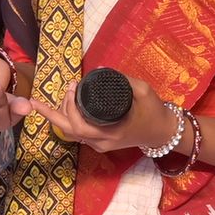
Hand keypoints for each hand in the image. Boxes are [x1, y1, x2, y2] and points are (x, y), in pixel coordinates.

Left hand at [10, 72, 180, 154]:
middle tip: (51, 94)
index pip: (79, 126)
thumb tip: (100, 69)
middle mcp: (101, 142)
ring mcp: (99, 145)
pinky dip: (69, 119)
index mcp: (110, 132)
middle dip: (53, 114)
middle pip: (68, 131)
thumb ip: (123, 80)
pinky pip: (77, 134)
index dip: (69, 107)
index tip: (73, 86)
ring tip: (66, 93)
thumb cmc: (154, 112)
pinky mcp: (99, 144)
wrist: (163, 132)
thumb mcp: (143, 92)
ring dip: (61, 115)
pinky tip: (69, 105)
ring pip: (70, 133)